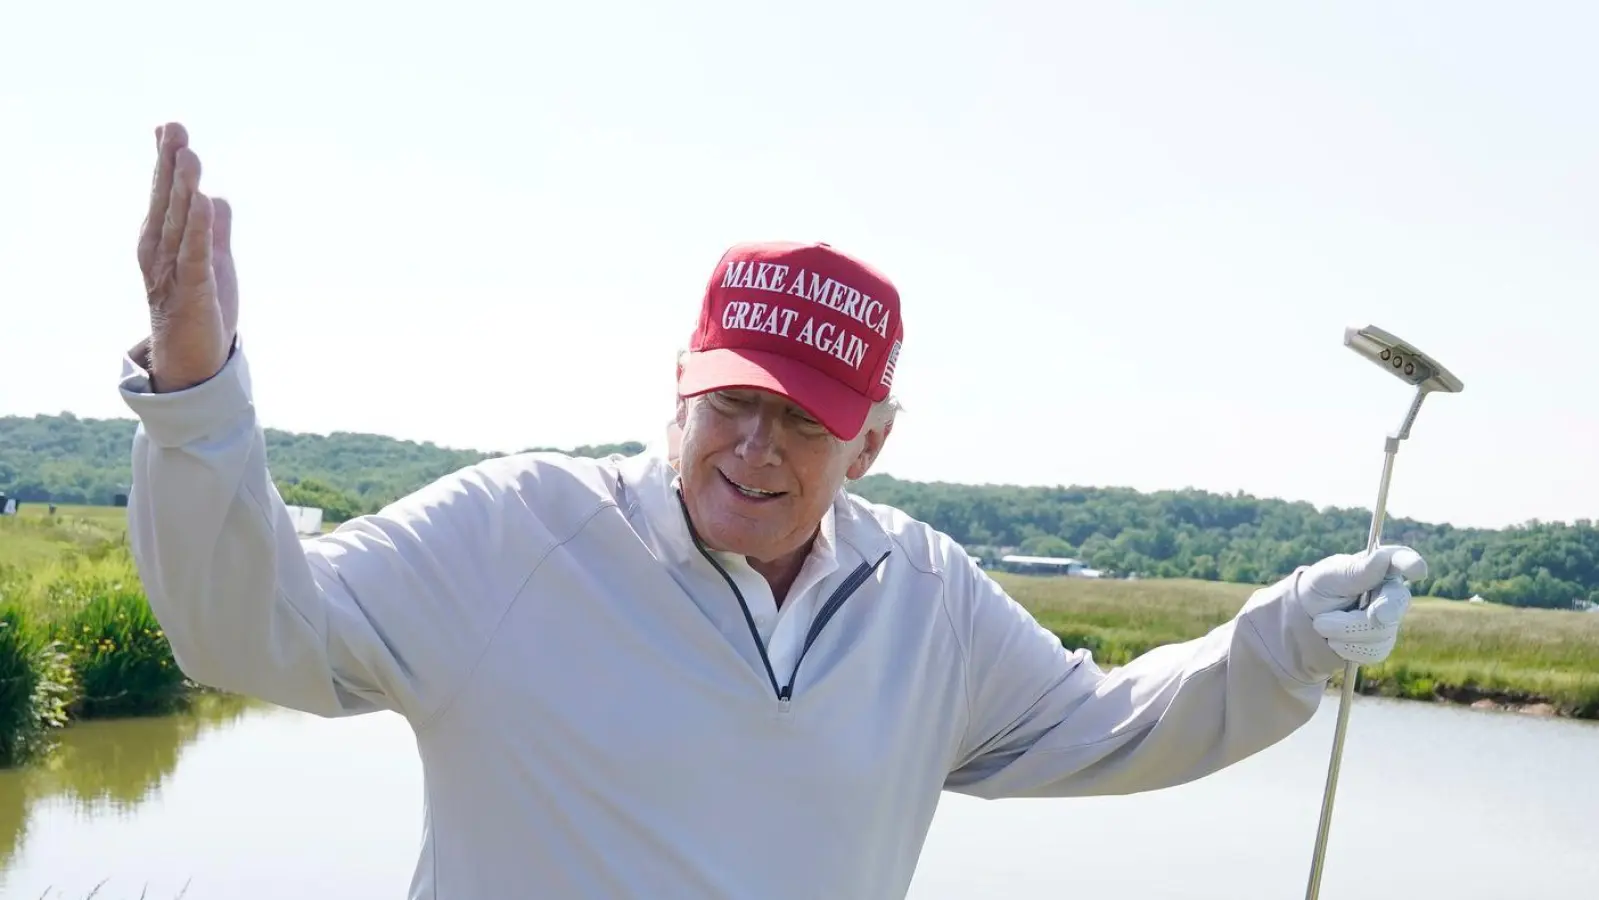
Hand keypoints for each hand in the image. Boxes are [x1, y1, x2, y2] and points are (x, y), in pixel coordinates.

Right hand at [138, 123, 237, 392]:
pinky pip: (196, 255)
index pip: (165, 195)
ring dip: (184, 188)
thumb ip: (213, 231)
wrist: (191, 361)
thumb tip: (216, 198)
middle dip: (171, 165)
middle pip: (168, 202)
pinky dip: (199, 229)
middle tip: (176, 127)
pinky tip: (203, 202)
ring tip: (189, 154)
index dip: (166, 162)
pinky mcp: (195, 292)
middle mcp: (161, 252)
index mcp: (164, 242)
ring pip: (180, 223)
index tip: (168, 127)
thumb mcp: (211, 263)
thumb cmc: (200, 309)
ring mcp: (175, 272)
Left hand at [1297, 545, 1426, 664]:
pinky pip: (1372, 650)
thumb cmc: (1320, 589)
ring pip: (1379, 630)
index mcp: (1379, 566)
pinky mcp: (1382, 643)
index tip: (1417, 570)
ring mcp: (1390, 619)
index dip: (1411, 563)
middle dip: (1385, 608)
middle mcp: (1390, 592)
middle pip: (1398, 600)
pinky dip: (1347, 647)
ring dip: (1344, 630)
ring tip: (1321, 622)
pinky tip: (1334, 639)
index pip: (1400, 559)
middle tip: (1376, 615)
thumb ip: (1355, 571)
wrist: (1307, 621)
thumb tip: (1382, 557)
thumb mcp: (1328, 577)